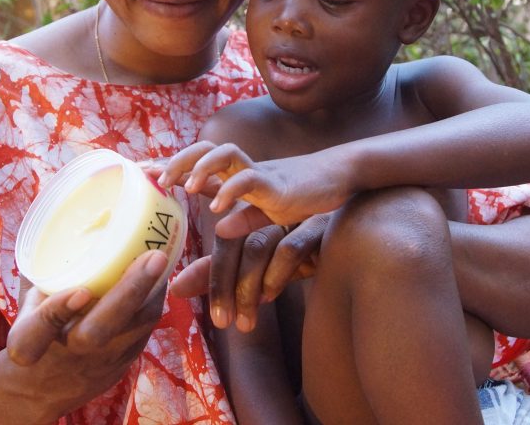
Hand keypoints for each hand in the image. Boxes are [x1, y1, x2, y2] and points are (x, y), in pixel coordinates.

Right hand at [5, 250, 168, 413]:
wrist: (44, 390)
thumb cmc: (36, 334)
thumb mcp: (27, 309)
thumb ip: (47, 279)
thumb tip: (67, 227)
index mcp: (28, 343)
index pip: (37, 332)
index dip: (58, 310)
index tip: (80, 290)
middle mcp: (66, 356)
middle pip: (98, 332)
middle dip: (127, 293)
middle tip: (153, 257)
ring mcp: (97, 364)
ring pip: (132, 332)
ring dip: (150, 294)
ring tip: (160, 258)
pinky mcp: (122, 365)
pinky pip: (143, 332)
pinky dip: (153, 302)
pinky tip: (159, 277)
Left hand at [160, 142, 347, 234]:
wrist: (343, 177)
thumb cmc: (307, 195)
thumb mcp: (270, 215)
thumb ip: (245, 222)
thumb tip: (219, 230)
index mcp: (239, 176)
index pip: (199, 163)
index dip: (171, 164)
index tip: (144, 171)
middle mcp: (245, 168)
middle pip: (206, 148)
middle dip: (179, 160)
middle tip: (160, 181)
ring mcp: (261, 172)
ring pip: (224, 153)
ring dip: (202, 167)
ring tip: (187, 189)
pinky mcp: (278, 184)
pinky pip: (249, 178)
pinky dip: (231, 190)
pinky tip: (218, 208)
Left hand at [169, 213, 327, 332]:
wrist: (355, 230)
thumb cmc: (297, 245)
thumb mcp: (257, 259)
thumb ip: (217, 270)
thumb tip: (175, 288)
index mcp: (245, 211)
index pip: (212, 223)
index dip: (190, 223)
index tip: (174, 280)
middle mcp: (263, 208)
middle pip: (228, 237)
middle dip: (219, 282)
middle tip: (219, 321)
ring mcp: (289, 214)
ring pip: (256, 246)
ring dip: (247, 288)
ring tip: (244, 321)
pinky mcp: (316, 223)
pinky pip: (290, 248)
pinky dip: (278, 275)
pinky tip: (271, 297)